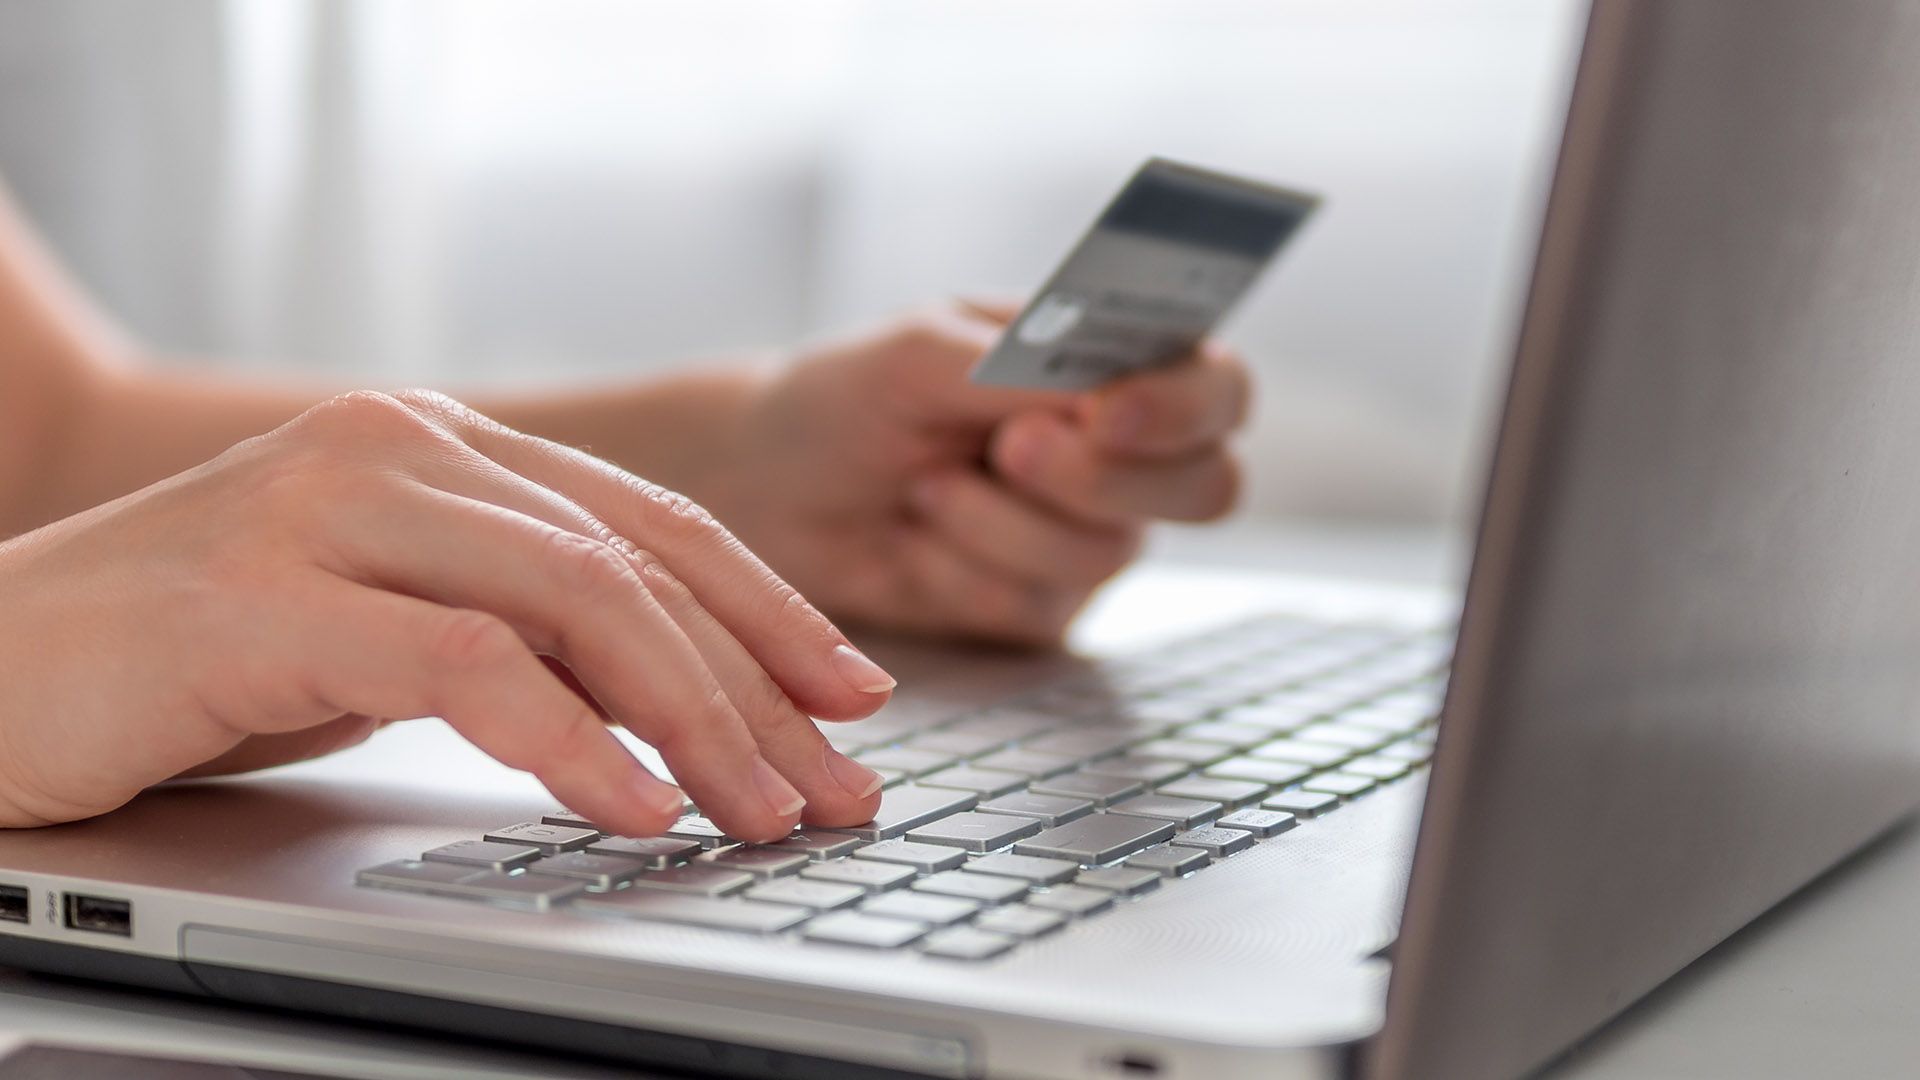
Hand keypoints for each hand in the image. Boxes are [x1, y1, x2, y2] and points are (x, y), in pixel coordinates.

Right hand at [0, 391, 890, 837]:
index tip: (854, 694)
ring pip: (577, 604)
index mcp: (442, 446)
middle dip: (759, 684)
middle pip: (637, 567)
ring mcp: (330, 509)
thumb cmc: (188, 657)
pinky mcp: (264, 594)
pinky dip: (570, 744)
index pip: (649, 527)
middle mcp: (398, 449)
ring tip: (766, 810)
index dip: (769, 612)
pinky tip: (634, 808)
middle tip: (842, 781)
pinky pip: (466, 668)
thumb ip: (512, 630)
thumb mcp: (385, 628)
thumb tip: (673, 699)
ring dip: (694, 720)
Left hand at [704, 302, 1250, 644]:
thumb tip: (1097, 391)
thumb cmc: (853, 397)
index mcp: (1116, 368)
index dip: (1185, 405)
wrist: (773, 486)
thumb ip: (1015, 365)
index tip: (1105, 409)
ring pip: (1109, 550)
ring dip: (1000, 519)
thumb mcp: (921, 352)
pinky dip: (961, 567)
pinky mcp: (1043, 607)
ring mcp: (1091, 536)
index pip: (1217, 387)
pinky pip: (1037, 602)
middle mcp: (1124, 457)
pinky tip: (916, 534)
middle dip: (1101, 475)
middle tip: (1008, 449)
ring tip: (926, 484)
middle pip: (1208, 486)